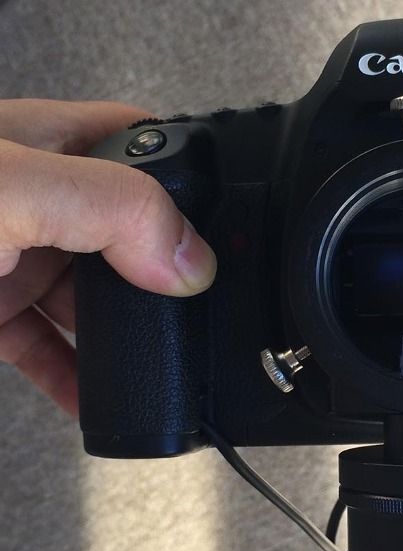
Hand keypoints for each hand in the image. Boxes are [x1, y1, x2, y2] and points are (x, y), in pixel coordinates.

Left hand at [0, 100, 216, 415]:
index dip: (191, 176)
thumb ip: (109, 210)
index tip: (232, 228)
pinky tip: (99, 404)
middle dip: (165, 277)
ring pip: (91, 304)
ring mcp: (12, 261)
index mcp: (43, 147)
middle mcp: (34, 203)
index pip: (138, 146)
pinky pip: (48, 353)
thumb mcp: (10, 190)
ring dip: (126, 341)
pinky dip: (77, 383)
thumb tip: (192, 259)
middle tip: (204, 316)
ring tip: (166, 371)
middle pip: (126, 235)